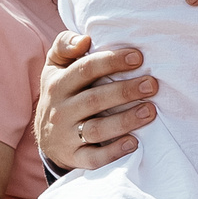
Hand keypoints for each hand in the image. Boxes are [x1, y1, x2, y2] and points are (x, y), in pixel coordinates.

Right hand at [34, 32, 158, 171]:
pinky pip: (94, 158)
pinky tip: (135, 142)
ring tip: (150, 111)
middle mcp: (60, 110)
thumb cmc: (61, 93)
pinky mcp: (74, 157)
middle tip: (152, 85)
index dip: (112, 61)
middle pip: (94, 99)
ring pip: (96, 129)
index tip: (138, 57)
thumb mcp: (55, 66)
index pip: (85, 69)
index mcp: (58, 84)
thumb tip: (84, 40)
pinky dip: (114, 152)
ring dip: (125, 120)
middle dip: (125, 91)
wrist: (45, 136)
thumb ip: (65, 45)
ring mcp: (66, 136)